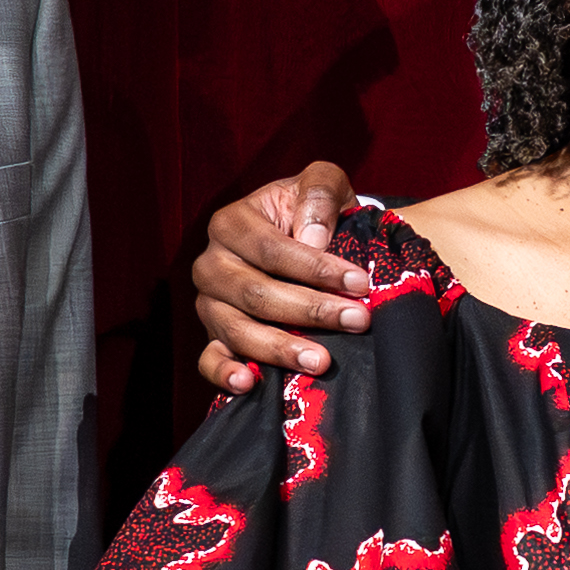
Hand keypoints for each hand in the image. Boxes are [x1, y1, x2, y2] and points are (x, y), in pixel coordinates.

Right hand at [193, 162, 374, 391]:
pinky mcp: (214, 336)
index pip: (271, 250)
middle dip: (310, 311)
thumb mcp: (322, 186)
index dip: (315, 268)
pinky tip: (250, 383)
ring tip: (321, 362)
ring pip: (237, 330)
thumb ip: (319, 194)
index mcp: (231, 223)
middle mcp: (212, 264)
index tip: (360, 283)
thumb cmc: (315, 215)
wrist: (307, 241)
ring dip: (280, 348)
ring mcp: (210, 303)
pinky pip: (209, 360)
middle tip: (356, 321)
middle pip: (256, 294)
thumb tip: (313, 239)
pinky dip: (225, 374)